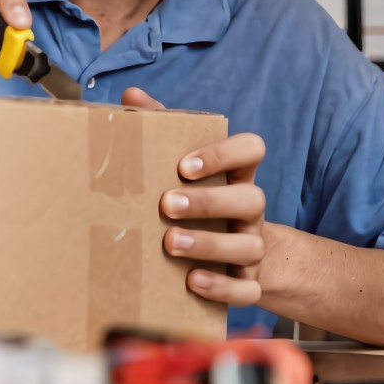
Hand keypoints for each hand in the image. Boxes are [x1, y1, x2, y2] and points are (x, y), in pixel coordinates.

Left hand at [121, 87, 266, 305]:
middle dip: (209, 202)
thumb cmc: (194, 194)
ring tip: (170, 244)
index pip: (251, 150)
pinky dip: (223, 287)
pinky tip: (193, 282)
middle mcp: (249, 207)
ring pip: (249, 246)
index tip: (184, 164)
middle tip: (167, 204)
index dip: (223, 154)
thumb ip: (160, 125)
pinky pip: (248, 289)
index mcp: (236, 173)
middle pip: (252, 199)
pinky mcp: (249, 280)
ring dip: (209, 244)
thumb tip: (131, 94)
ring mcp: (252, 244)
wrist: (229, 253)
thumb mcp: (180, 161)